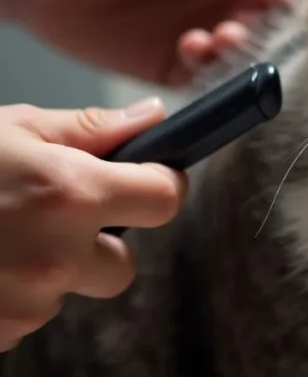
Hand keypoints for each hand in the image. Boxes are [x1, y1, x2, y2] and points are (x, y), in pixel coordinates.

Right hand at [0, 98, 186, 351]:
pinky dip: (12, 294)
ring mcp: (26, 302)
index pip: (164, 199)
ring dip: (50, 269)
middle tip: (54, 215)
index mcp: (71, 193)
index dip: (159, 185)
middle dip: (99, 243)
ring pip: (70, 291)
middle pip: (123, 265)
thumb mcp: (11, 129)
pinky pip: (28, 316)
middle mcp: (58, 255)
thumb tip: (152, 118)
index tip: (147, 178)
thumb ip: (88, 130)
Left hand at [3, 0, 307, 86]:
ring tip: (217, 38)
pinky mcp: (189, 64)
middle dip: (279, 31)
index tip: (302, 8)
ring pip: (261, 57)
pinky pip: (221, 81)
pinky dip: (215, 73)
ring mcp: (220, 26)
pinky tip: (191, 50)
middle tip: (251, 26)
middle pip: (293, 23)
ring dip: (247, 54)